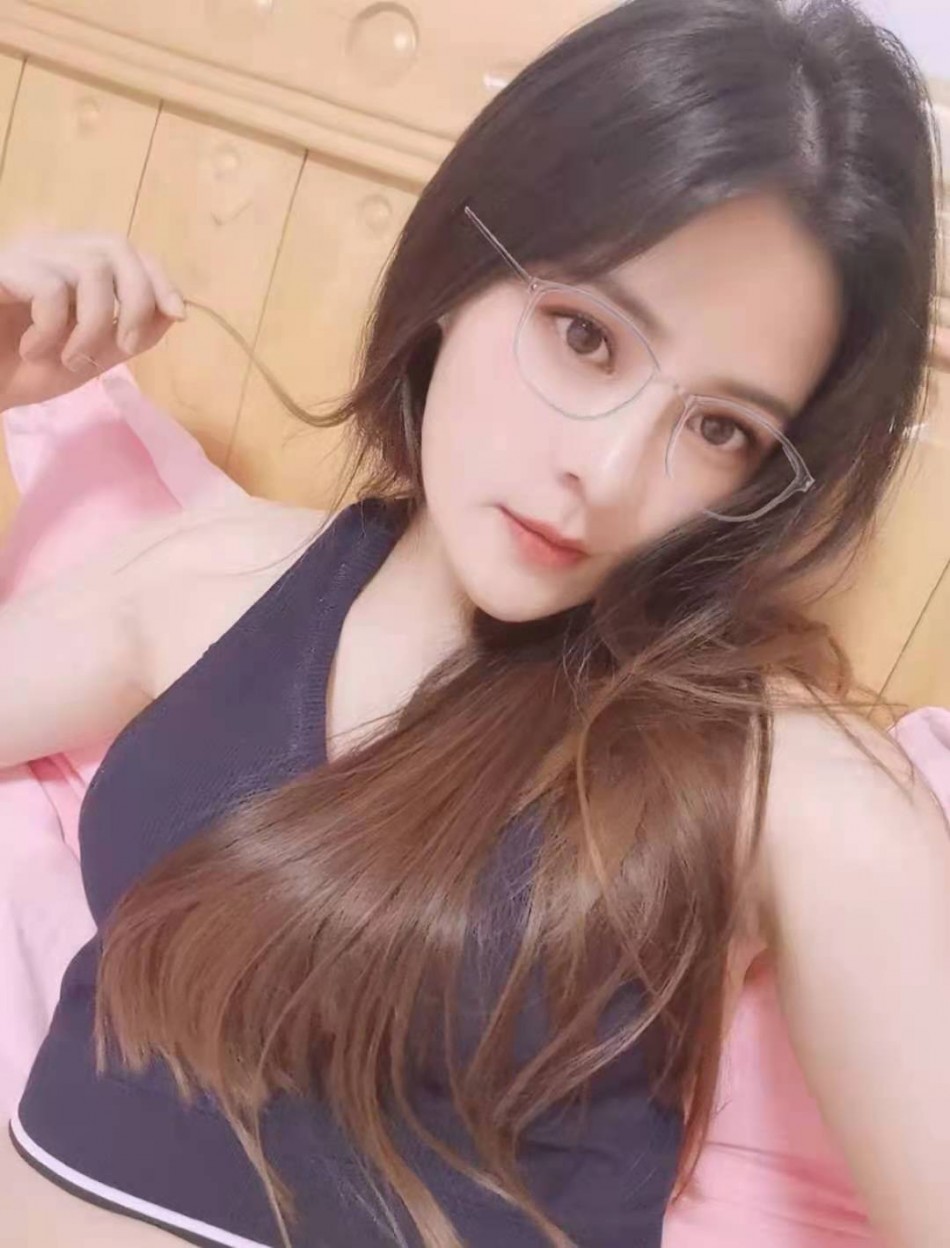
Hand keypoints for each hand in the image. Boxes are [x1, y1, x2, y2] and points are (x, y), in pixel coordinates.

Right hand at [0, 229, 185, 411]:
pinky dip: (53, 329)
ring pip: (90, 271)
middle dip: (138, 299)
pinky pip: (51, 288)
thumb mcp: (86, 359)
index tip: (178, 315)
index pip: (125, 251)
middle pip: (115, 246)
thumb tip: (173, 312)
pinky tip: (32, 349)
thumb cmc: (16, 371)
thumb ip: (126, 335)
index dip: (158, 277)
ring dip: (94, 327)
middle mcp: (47, 252)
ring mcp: (20, 257)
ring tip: (70, 360)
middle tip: (127, 345)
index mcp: (69, 268)